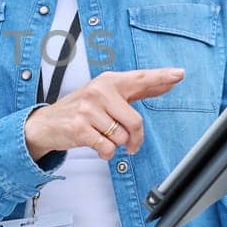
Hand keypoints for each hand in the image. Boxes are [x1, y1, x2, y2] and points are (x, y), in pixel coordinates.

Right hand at [24, 68, 184, 161]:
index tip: (179, 74)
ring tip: (100, 135)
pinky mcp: (80, 128)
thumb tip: (166, 84)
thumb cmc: (81, 110)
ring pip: (121, 138)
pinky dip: (104, 152)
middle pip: (135, 122)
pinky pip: (107, 148)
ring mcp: (88, 109)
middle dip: (134, 138)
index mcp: (108, 81)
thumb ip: (135, 91)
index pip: (140, 79)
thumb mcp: (106, 96)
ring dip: (114, 144)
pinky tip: (94, 143)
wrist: (46, 124)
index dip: (161, 77)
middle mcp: (99, 91)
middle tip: (128, 142)